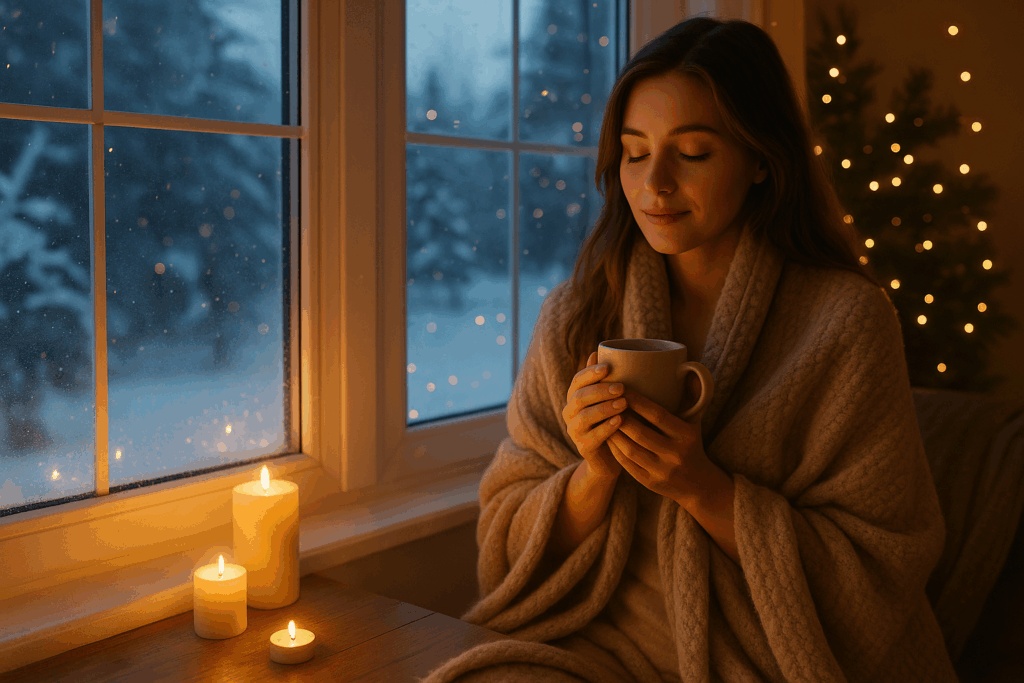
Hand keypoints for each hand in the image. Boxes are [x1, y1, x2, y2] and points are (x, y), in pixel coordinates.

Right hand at [561, 351, 628, 479]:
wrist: (609, 458)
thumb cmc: (611, 421)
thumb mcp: (607, 399)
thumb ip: (602, 379)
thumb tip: (597, 352)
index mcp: (574, 397)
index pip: (577, 380)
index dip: (590, 373)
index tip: (608, 367)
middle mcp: (569, 413)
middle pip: (579, 397)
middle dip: (600, 390)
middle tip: (621, 387)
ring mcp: (574, 431)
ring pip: (584, 417)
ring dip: (604, 408)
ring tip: (624, 404)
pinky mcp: (582, 448)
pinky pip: (592, 437)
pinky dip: (606, 428)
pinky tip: (620, 421)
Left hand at [606, 387, 712, 505]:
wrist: (699, 485)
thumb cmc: (692, 444)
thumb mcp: (695, 421)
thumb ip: (691, 395)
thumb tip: (686, 367)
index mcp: (686, 435)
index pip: (657, 415)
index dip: (638, 401)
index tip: (622, 388)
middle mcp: (675, 454)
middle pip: (640, 433)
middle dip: (620, 416)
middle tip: (606, 401)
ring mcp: (662, 471)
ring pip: (630, 450)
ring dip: (614, 433)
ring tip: (603, 418)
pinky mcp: (650, 483)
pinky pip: (627, 464)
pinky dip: (615, 449)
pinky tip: (607, 436)